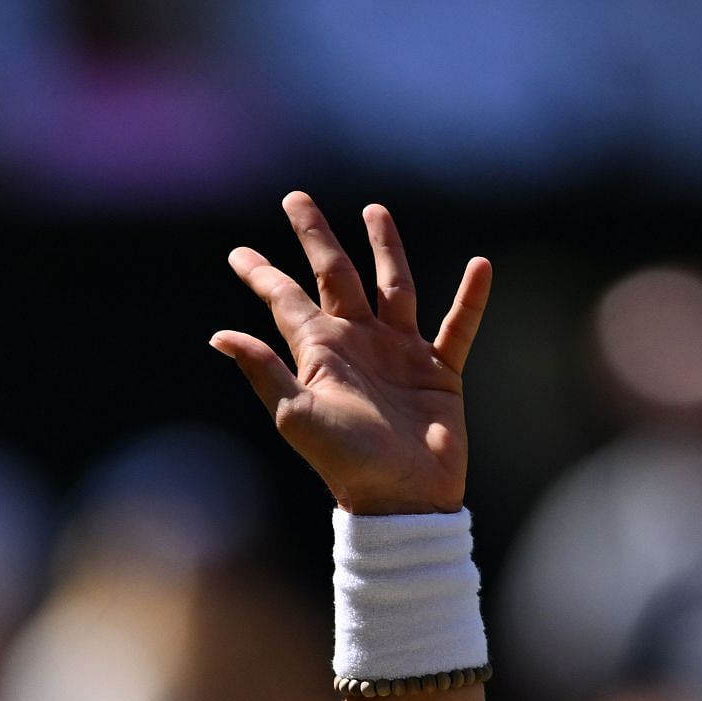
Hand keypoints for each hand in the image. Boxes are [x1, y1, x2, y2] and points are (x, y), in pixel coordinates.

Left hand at [213, 192, 490, 516]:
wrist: (401, 499)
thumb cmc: (345, 462)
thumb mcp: (297, 414)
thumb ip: (264, 371)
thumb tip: (220, 336)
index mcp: (321, 353)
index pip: (285, 302)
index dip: (261, 276)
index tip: (237, 254)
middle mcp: (358, 345)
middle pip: (336, 276)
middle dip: (316, 239)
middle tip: (296, 199)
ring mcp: (400, 355)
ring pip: (393, 287)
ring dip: (385, 250)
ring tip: (375, 211)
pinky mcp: (440, 372)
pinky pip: (459, 326)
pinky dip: (471, 299)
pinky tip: (481, 266)